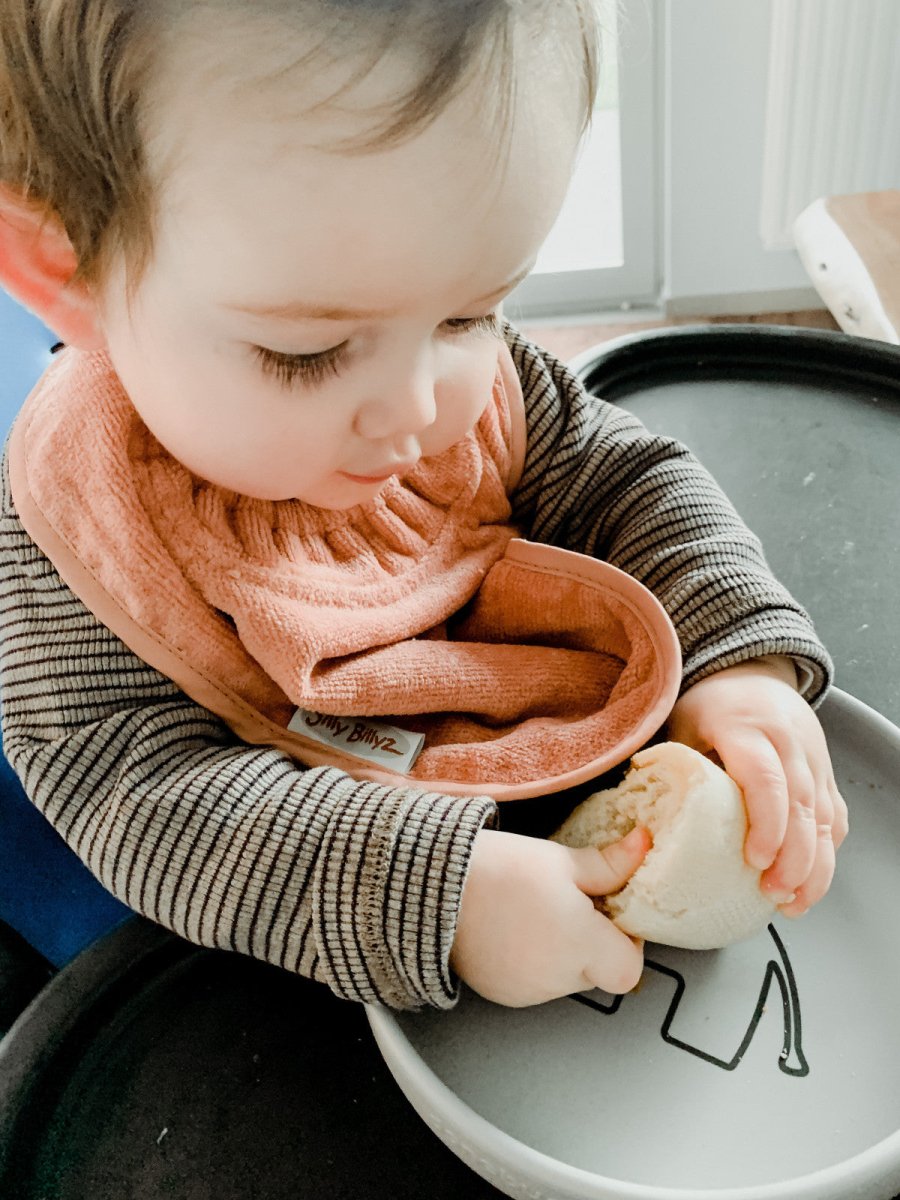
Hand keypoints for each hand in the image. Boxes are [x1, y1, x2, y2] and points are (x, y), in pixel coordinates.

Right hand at [450, 826, 648, 1006]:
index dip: (628, 942)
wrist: (434, 887)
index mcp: (581, 944)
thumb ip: (609, 864)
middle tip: (572, 903)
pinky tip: (515, 927)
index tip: (613, 914)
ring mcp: (529, 991)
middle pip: (598, 972)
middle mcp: (557, 977)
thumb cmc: (497, 870)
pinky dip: (534, 961)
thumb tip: (643, 847)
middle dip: (593, 941)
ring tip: (536, 912)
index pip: (630, 968)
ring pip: (566, 977)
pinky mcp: (504, 993)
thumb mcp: (560, 859)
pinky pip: (535, 982)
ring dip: (563, 952)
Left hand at [666, 655, 847, 915]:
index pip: (765, 780)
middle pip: (803, 806)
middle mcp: (788, 743)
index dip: (766, 823)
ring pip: (826, 817)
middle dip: (795, 858)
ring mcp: (813, 758)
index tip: (756, 860)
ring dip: (815, 865)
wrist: (752, 673)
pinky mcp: (826, 773)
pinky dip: (827, 853)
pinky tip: (809, 882)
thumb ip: (675, 770)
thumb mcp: (682, 726)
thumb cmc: (709, 707)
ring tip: (793, 904)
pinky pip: (835, 816)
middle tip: (774, 895)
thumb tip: (647, 824)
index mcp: (746, 728)